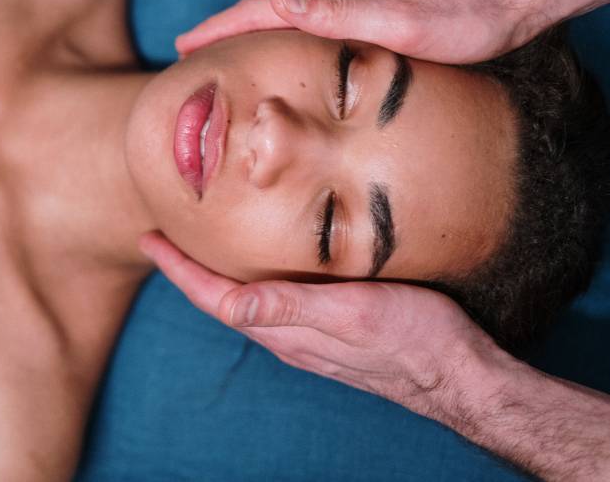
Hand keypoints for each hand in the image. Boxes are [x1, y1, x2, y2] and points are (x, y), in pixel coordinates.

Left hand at [138, 231, 502, 419]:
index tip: (149, 239)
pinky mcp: (331, 329)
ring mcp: (308, 335)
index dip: (178, 269)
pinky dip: (252, 278)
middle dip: (188, 269)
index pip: (214, 298)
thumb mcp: (353, 314)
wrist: (460, 373)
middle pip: (221, 300)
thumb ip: (293, 307)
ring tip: (199, 245)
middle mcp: (288, 335)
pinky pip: (274, 302)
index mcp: (285, 330)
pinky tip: (262, 263)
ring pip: (246, 301)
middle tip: (164, 236)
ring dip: (216, 274)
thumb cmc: (413, 338)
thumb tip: (230, 304)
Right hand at [175, 0, 547, 64]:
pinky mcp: (373, 9)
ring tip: (226, 49)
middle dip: (224, 28)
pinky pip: (313, 20)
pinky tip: (290, 44)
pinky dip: (285, 32)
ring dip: (251, 30)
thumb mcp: (400, 22)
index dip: (220, 28)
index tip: (183, 45)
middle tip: (188, 49)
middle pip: (266, 10)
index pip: (262, 10)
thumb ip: (338, 12)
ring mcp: (356, 0)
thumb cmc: (461, 17)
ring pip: (289, 15)